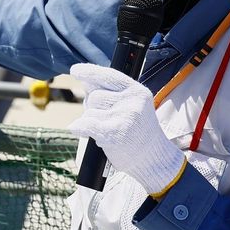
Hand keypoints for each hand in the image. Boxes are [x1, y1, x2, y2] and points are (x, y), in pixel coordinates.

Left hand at [68, 63, 184, 195]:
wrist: (154, 158)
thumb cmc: (138, 131)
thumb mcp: (132, 105)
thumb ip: (111, 92)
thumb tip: (84, 80)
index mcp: (136, 91)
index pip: (108, 76)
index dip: (89, 72)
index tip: (75, 70)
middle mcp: (131, 102)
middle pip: (94, 95)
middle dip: (92, 107)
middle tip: (106, 119)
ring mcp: (124, 117)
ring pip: (89, 111)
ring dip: (90, 121)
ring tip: (107, 130)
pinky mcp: (114, 134)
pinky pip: (87, 125)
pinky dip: (79, 127)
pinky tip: (76, 129)